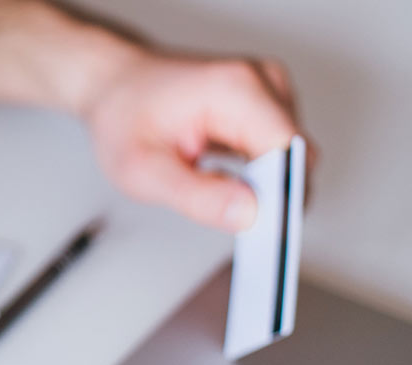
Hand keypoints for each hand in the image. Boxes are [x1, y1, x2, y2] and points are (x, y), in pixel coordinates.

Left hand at [81, 53, 313, 230]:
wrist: (114, 84)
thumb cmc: (123, 117)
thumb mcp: (143, 169)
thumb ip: (198, 196)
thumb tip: (250, 215)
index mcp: (236, 89)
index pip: (289, 152)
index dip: (285, 197)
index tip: (270, 235)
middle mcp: (261, 81)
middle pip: (297, 156)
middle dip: (271, 195)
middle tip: (233, 222)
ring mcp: (268, 89)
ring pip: (292, 158)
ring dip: (263, 184)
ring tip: (214, 190)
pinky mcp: (266, 104)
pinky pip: (280, 151)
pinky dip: (260, 174)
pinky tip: (225, 182)